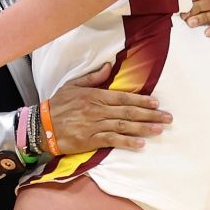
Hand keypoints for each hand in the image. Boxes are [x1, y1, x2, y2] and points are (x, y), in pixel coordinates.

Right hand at [48, 63, 170, 153]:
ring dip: (143, 128)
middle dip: (150, 115)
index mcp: (95, 95)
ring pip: (123, 126)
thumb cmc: (59, 104)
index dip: (141, 100)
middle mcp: (97, 110)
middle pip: (128, 112)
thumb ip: (93, 77)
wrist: (42, 126)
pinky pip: (112, 140)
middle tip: (167, 118)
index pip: (123, 97)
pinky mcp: (90, 140)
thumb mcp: (74, 85)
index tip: (156, 103)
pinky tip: (140, 144)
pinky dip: (127, 142)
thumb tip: (109, 65)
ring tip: (159, 130)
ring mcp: (94, 125)